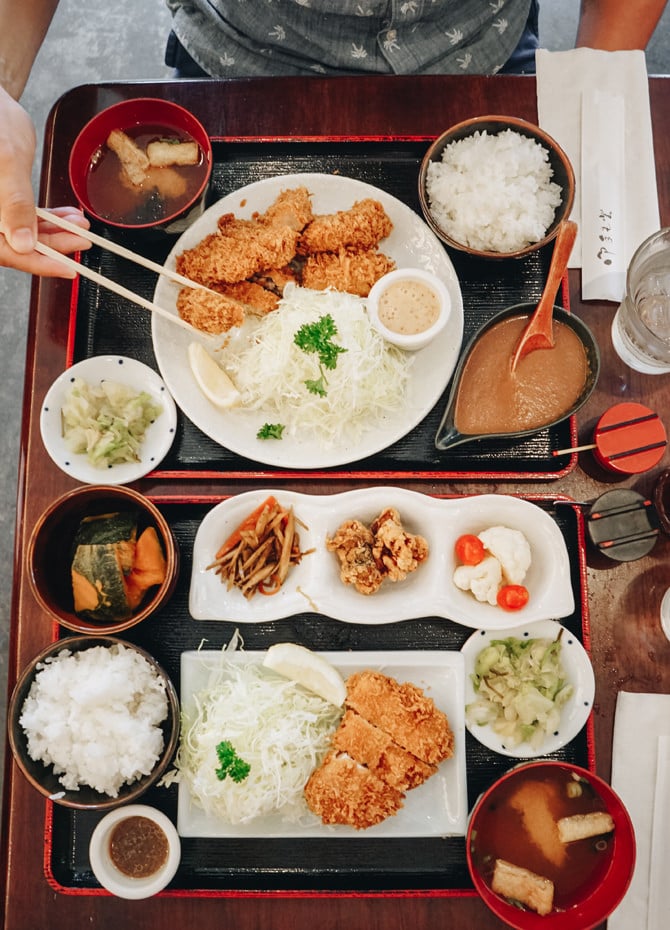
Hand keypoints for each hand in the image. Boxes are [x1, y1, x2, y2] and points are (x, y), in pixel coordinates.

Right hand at [0, 89, 90, 275]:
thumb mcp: (6, 162)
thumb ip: (14, 204)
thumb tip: (23, 244)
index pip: (5, 251)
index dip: (37, 263)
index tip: (67, 268)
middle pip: (16, 245)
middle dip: (53, 245)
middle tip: (83, 241)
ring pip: (22, 232)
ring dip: (54, 231)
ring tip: (81, 226)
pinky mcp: (3, 199)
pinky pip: (23, 215)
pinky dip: (47, 218)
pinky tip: (68, 216)